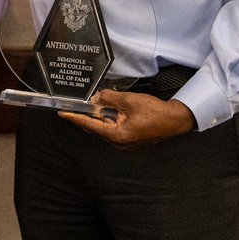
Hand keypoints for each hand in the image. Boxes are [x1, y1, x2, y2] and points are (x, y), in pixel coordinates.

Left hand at [59, 90, 195, 145]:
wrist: (175, 120)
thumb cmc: (155, 112)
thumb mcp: (129, 101)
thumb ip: (109, 98)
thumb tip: (97, 97)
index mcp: (117, 136)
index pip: (90, 125)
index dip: (75, 118)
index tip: (63, 113)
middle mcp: (119, 142)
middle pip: (96, 127)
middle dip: (87, 114)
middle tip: (77, 104)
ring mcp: (125, 142)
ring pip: (105, 127)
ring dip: (99, 116)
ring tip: (93, 103)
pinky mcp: (130, 138)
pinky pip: (114, 128)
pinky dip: (109, 118)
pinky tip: (108, 108)